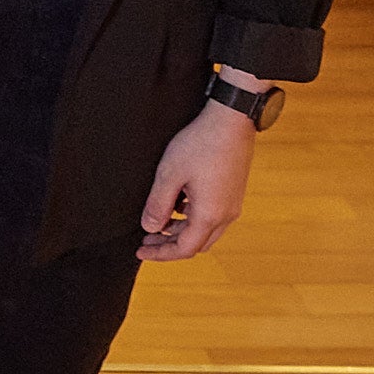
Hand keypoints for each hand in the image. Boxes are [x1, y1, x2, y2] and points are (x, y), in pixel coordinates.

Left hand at [139, 99, 256, 259]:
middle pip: (196, 243)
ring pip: (205, 231)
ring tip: (158, 221)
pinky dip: (193, 218)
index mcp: (210, 215)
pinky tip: (177, 203)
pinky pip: (213, 216)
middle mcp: (226, 215)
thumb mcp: (170, 174)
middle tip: (147, 240)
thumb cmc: (201, 143)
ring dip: (182, 231)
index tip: (140, 251)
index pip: (184, 249)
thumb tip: (149, 228)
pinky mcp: (233, 192)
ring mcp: (233, 203)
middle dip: (170, 245)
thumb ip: (158, 204)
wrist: (231, 120)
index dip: (161, 254)